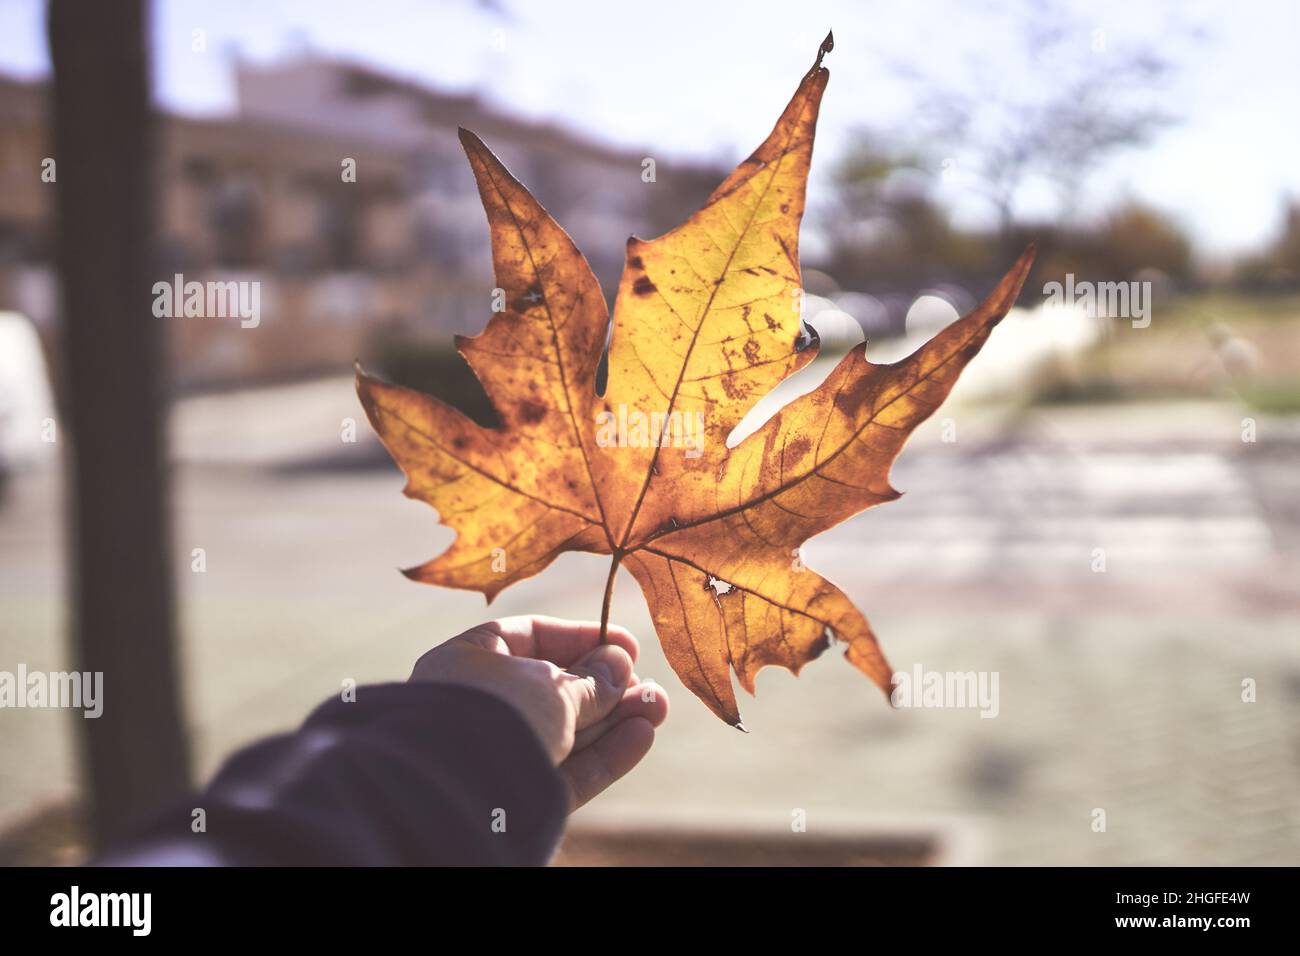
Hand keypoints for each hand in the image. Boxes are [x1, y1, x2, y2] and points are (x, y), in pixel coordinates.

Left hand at [409, 615, 668, 808]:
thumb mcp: (550, 685)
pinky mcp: (519, 794)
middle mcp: (480, 705)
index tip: (625, 644)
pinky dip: (604, 754)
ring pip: (567, 731)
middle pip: (555, 689)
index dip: (580, 638)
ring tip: (659, 706)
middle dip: (607, 686)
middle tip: (648, 684)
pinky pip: (567, 769)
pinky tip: (642, 735)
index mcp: (469, 662)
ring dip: (615, 718)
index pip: (530, 637)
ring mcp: (500, 751)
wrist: (457, 795)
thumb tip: (619, 666)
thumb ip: (591, 678)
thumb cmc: (497, 715)